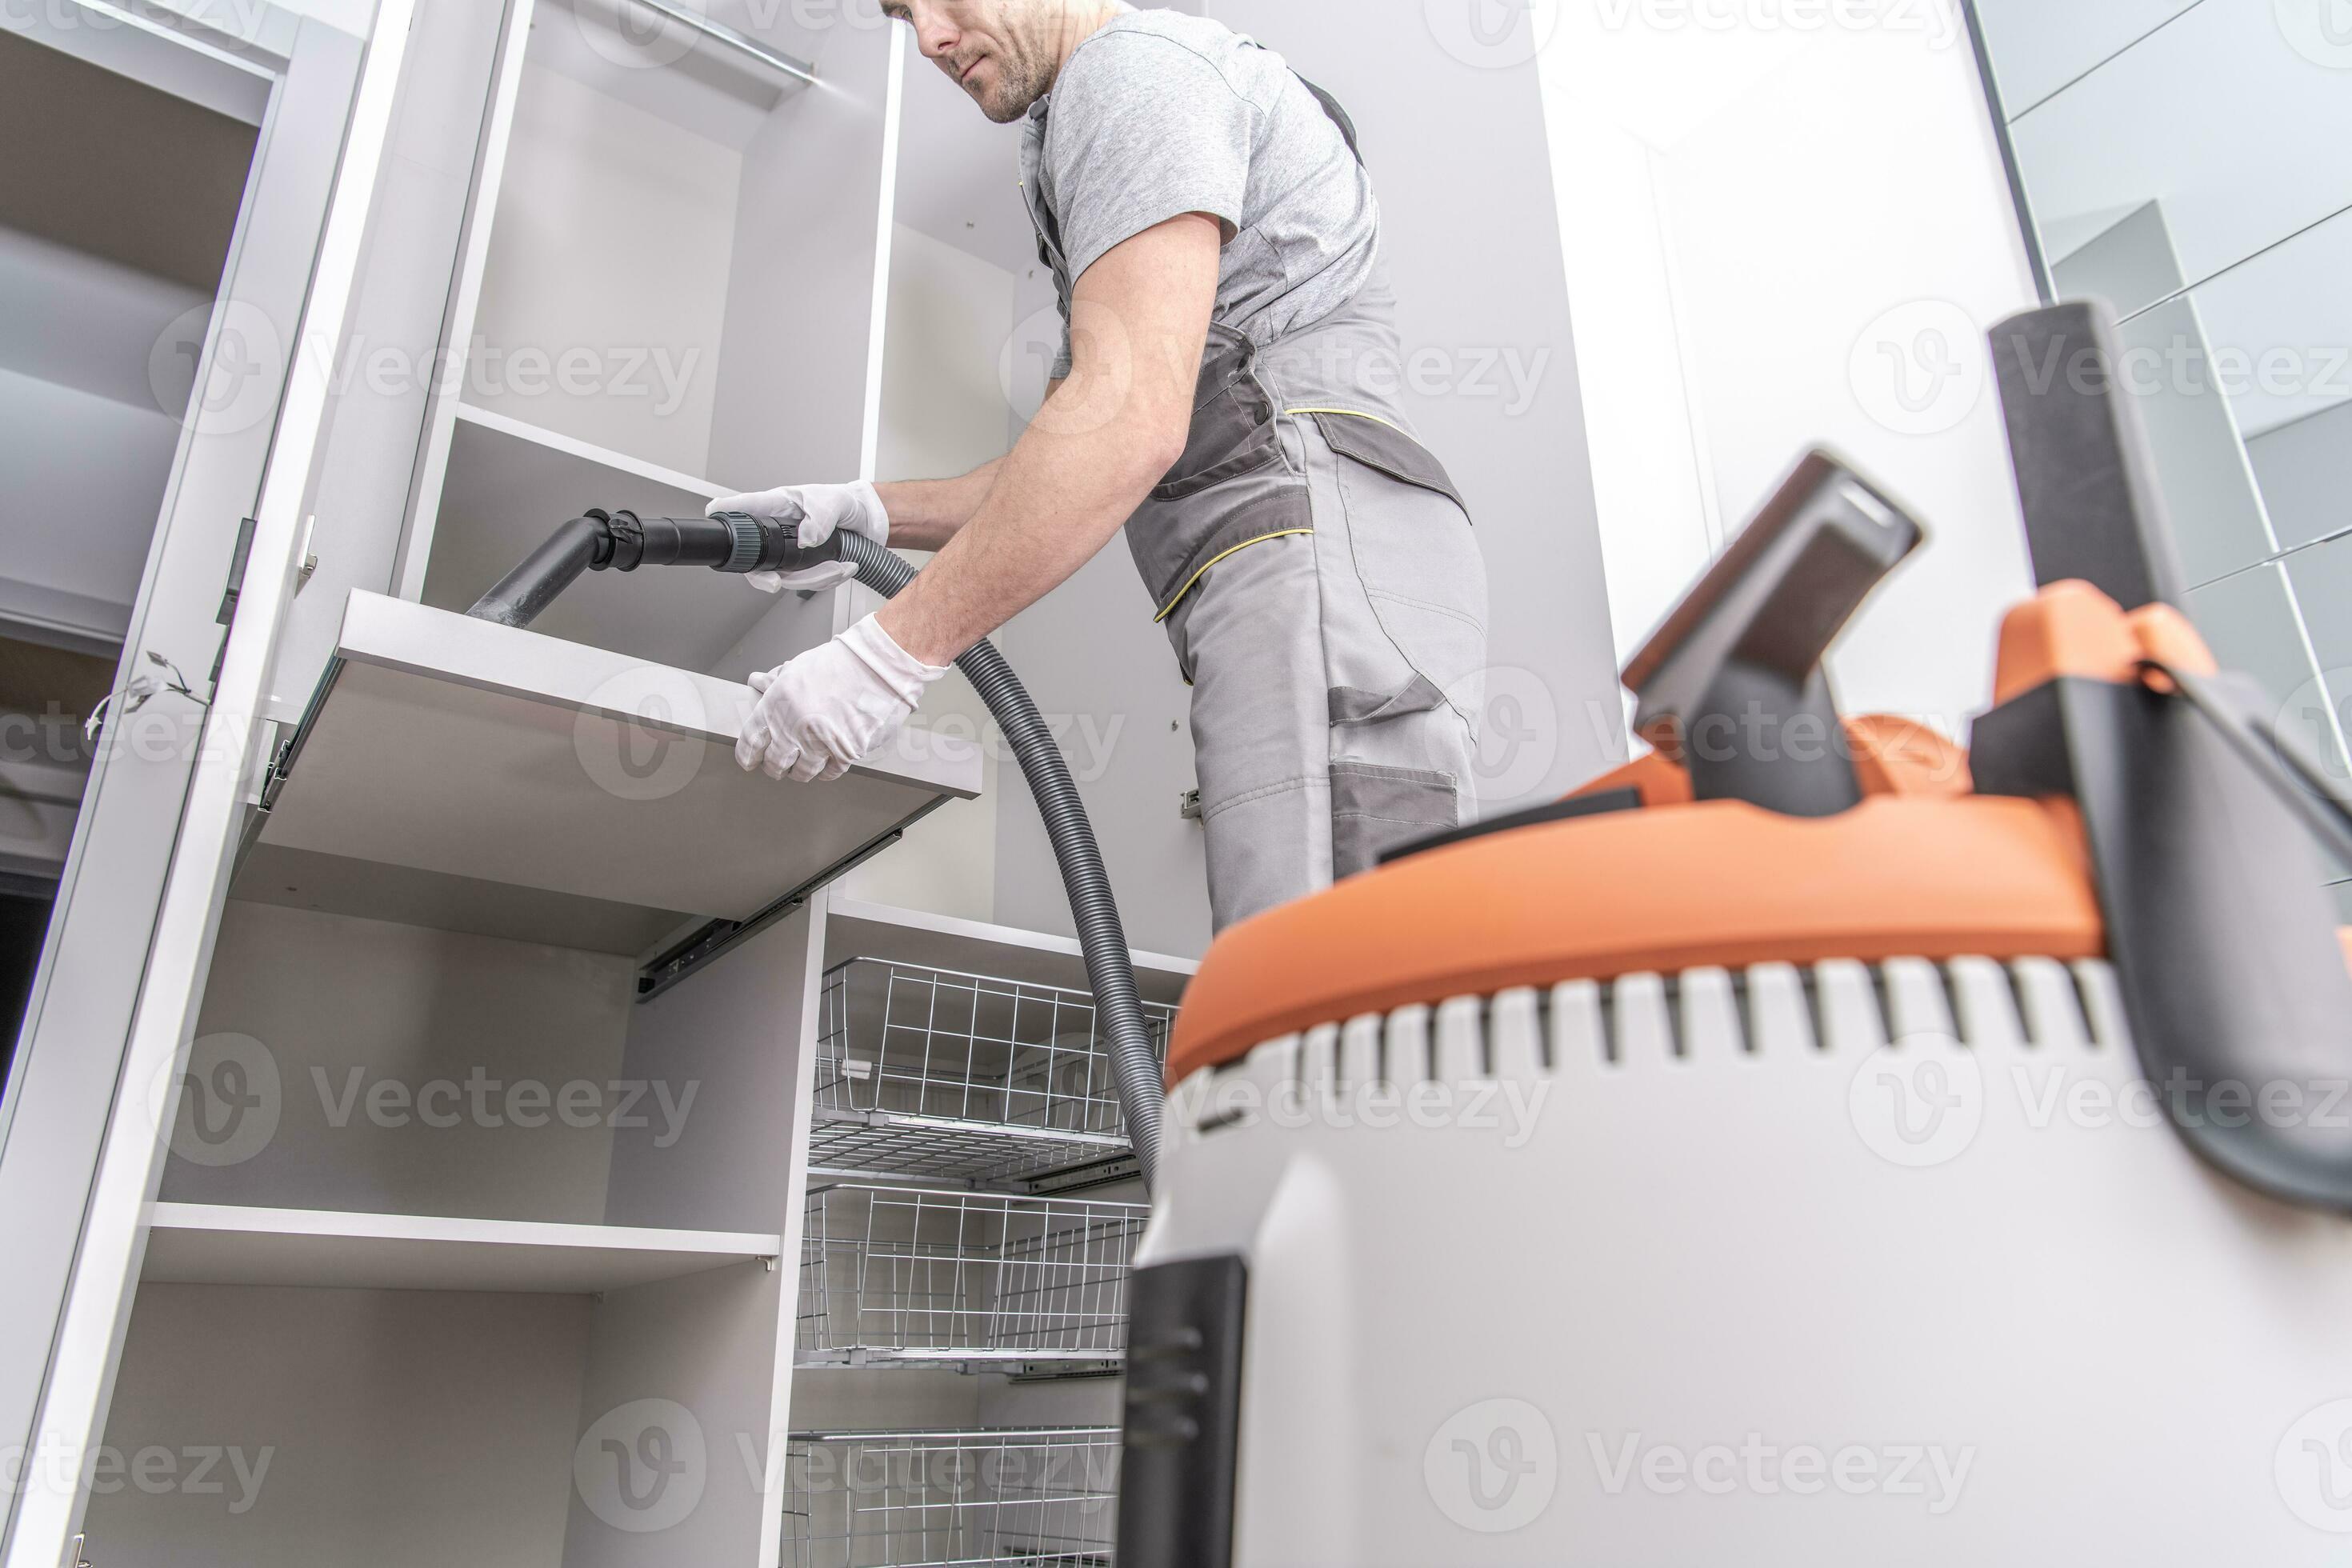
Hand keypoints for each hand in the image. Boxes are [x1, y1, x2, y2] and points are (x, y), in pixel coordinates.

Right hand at [706, 480, 888, 592]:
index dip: (723, 514)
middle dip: (763, 577)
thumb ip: (819, 518)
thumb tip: (806, 539)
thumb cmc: (844, 502)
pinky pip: (805, 583)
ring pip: (783, 577)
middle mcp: (775, 529)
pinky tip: (843, 569)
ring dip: (814, 579)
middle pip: (752, 559)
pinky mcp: (801, 565)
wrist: (866, 521)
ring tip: (839, 567)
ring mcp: (786, 550)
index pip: (741, 509)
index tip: (713, 518)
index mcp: (775, 505)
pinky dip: (826, 581)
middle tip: (774, 584)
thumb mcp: (833, 502)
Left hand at [738, 616, 948, 782]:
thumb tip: (758, 681)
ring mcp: (820, 743)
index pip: (751, 740)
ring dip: (799, 773)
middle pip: (775, 762)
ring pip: (802, 772)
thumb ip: (775, 680)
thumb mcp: (799, 667)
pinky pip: (831, 772)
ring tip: (800, 769)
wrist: (878, 667)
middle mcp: (795, 727)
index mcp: (777, 705)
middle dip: (773, 767)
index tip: (749, 761)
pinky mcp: (846, 753)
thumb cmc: (841, 663)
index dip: (747, 755)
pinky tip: (825, 767)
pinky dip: (826, 772)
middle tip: (776, 767)